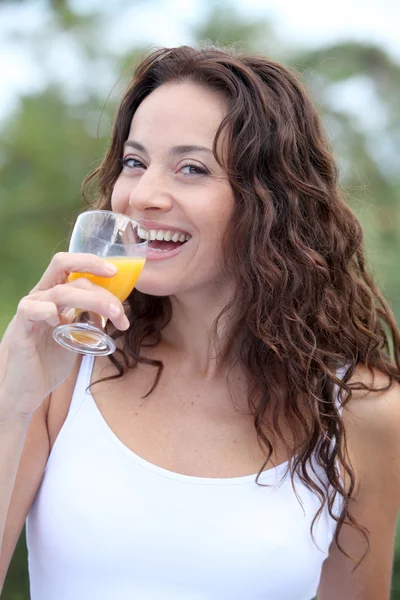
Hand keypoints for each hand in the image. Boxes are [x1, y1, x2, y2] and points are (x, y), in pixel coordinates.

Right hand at [0, 252, 128, 418]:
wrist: (25, 391)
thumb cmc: (49, 362)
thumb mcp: (75, 336)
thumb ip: (90, 321)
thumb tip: (111, 313)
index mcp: (52, 294)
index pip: (68, 265)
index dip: (91, 262)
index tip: (114, 272)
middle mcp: (40, 297)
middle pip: (68, 272)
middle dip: (101, 289)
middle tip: (120, 311)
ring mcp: (29, 311)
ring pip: (61, 292)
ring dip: (93, 301)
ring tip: (112, 317)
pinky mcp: (21, 330)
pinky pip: (31, 309)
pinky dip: (48, 310)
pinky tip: (58, 321)